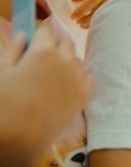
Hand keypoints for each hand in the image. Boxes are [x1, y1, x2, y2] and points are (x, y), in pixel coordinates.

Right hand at [0, 22, 91, 161]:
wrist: (21, 137)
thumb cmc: (5, 102)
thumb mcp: (2, 71)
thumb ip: (13, 49)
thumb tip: (23, 34)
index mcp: (43, 50)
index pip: (46, 29)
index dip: (39, 33)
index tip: (35, 39)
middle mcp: (66, 60)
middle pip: (65, 42)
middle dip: (54, 46)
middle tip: (40, 60)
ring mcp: (78, 77)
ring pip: (76, 59)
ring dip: (66, 62)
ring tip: (50, 77)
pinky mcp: (85, 93)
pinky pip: (85, 76)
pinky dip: (77, 77)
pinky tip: (62, 87)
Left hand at [70, 0, 130, 27]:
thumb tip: (74, 0)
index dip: (83, 9)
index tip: (73, 16)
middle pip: (101, 8)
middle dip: (87, 18)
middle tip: (76, 21)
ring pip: (108, 14)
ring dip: (93, 21)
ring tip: (81, 23)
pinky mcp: (127, 5)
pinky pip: (113, 15)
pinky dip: (101, 21)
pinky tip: (92, 23)